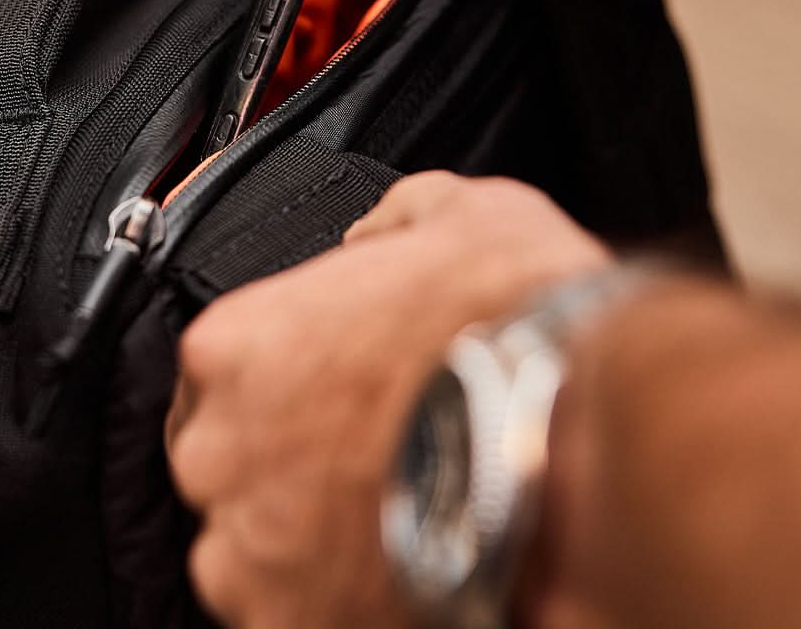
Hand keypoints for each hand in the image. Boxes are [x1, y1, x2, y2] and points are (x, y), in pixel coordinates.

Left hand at [165, 173, 607, 627]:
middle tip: (370, 458)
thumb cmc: (513, 323)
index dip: (285, 382)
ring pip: (254, 553)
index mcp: (234, 346)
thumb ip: (383, 226)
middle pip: (229, 465)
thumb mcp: (450, 214)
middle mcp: (220, 452)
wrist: (581, 436)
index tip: (332, 394)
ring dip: (306, 543)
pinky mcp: (297, 628)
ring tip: (394, 521)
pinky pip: (294, 615)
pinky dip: (339, 603)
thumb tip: (371, 240)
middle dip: (287, 464)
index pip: (220, 373)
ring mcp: (253, 552)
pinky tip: (406, 567)